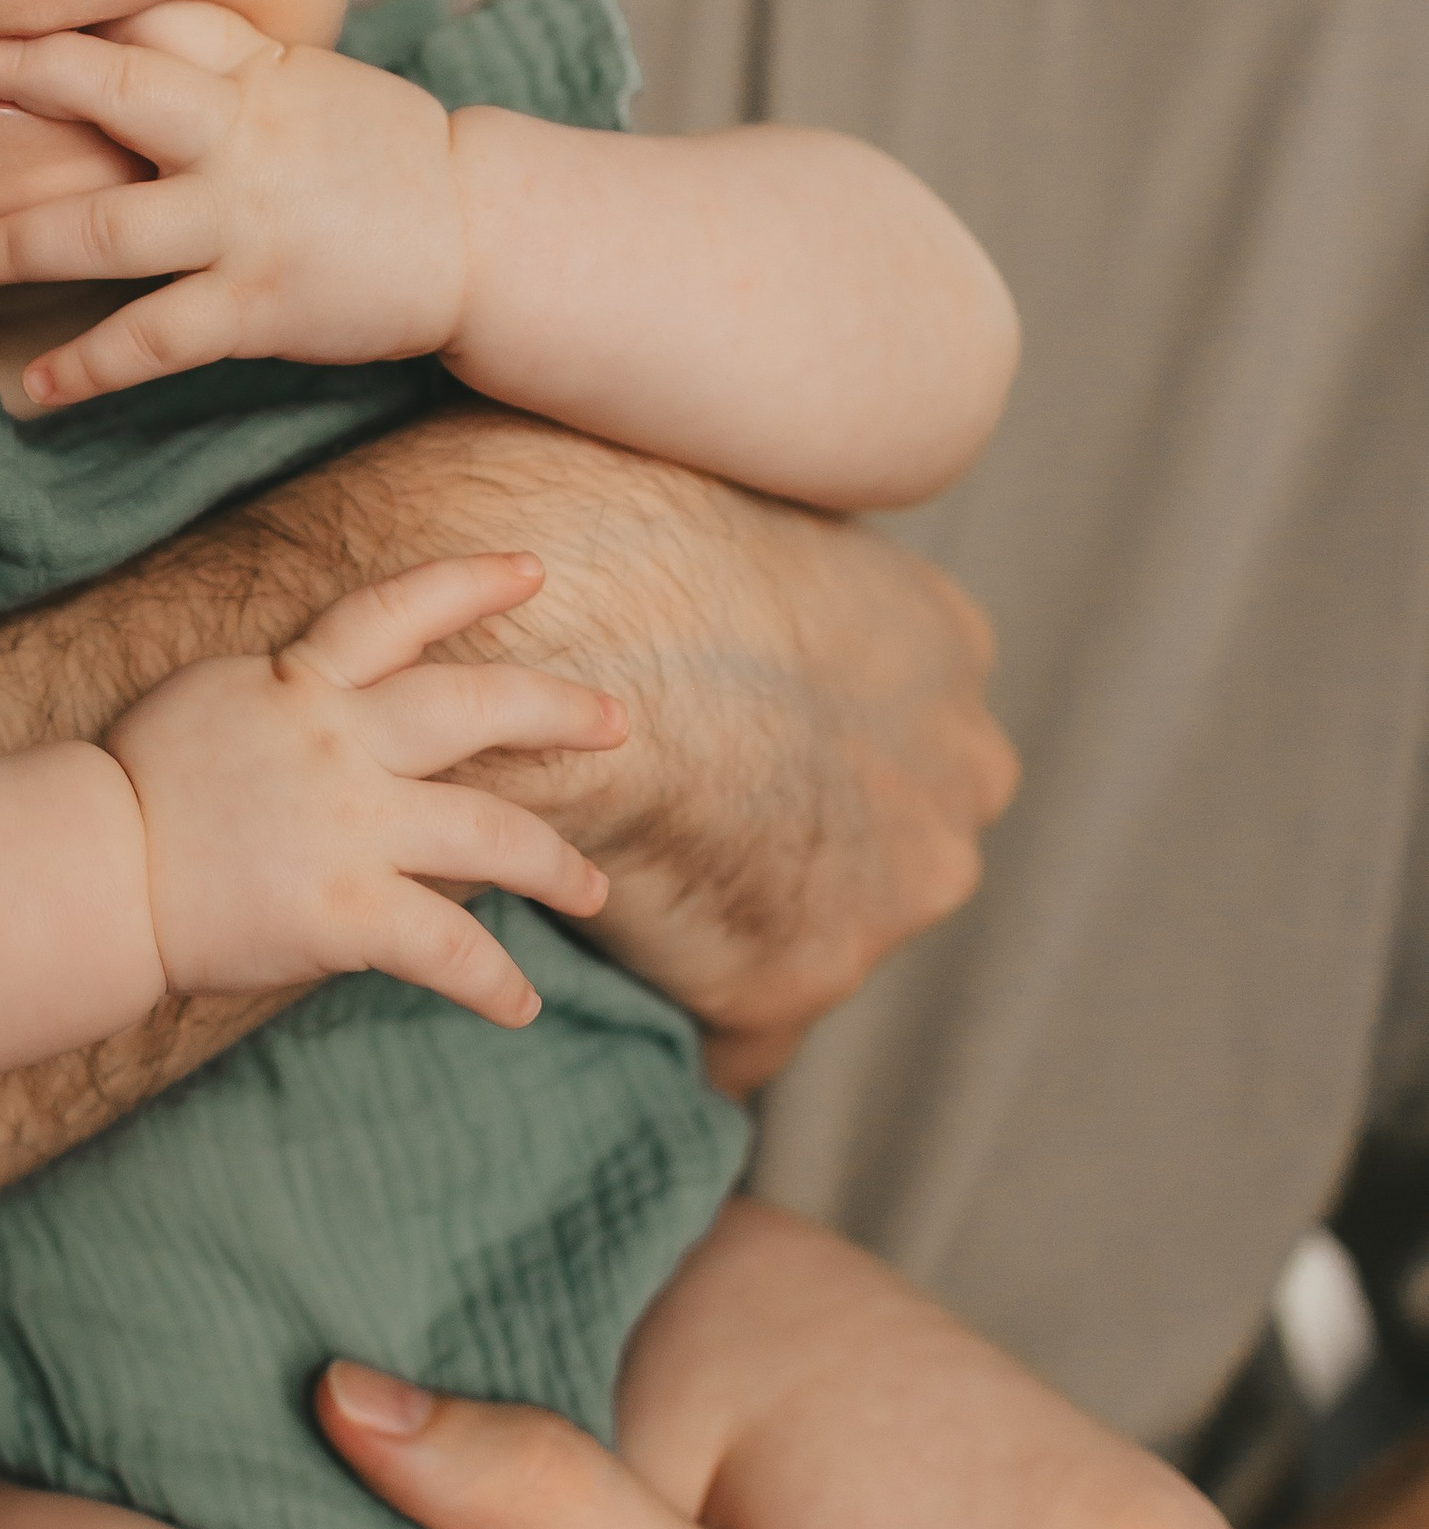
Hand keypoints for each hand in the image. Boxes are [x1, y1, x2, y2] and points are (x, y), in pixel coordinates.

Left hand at [0, 1, 465, 406]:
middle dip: (24, 79)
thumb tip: (116, 28)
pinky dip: (88, 367)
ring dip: (15, 244)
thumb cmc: (379, 151)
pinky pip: (153, 340)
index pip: (145, 28)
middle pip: (116, 93)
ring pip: (107, 232)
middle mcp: (239, 138)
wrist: (478, 232)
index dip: (57, 24)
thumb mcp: (304, 76)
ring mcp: (244, 224)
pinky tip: (35, 388)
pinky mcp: (256, 305)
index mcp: (251, 75)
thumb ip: (217, 55)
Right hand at [107, 553, 622, 1025]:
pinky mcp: (346, 910)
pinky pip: (448, 948)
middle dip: (558, 711)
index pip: (397, 612)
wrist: (90, 868)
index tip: (531, 572)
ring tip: (591, 888)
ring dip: (554, 864)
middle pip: (476, 708)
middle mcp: (339, 740)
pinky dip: (493, 982)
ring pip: (491, 833)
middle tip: (618, 721)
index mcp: (298, 681)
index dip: (470, 584)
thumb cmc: (127, 791)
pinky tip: (520, 1004)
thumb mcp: (207, 703)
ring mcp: (350, 824)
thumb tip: (316, 693)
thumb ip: (279, 694)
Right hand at [285, 413, 1013, 1089]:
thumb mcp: (717, 490)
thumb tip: (681, 513)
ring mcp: (899, 884)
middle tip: (680, 828)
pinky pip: (750, 1038)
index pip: (898, 725)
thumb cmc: (604, 521)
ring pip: (827, 930)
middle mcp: (962, 769)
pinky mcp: (804, 977)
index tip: (729, 746)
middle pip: (896, 835)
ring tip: (632, 898)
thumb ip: (742, 544)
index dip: (808, 739)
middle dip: (807, 844)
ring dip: (747, 928)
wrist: (566, 634)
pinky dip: (700, 1021)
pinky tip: (627, 986)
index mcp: (942, 646)